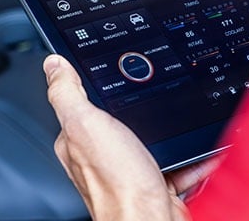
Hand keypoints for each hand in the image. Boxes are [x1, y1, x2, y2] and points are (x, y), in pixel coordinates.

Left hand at [43, 54, 220, 219]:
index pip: (80, 105)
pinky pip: (174, 162)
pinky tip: (195, 151)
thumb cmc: (117, 184)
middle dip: (139, 109)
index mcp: (76, 140)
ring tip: (177, 124)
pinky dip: (188, 156)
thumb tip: (53, 64)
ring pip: (149, 140)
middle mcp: (99, 156)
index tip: (113, 74)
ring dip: (167, 133)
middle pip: (119, 120)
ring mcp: (127, 170)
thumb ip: (67, 92)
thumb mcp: (85, 123)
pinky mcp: (154, 182)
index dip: (94, 88)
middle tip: (154, 99)